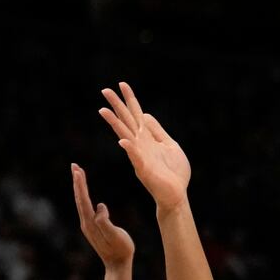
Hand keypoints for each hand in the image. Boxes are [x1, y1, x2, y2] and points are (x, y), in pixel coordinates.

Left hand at [71, 163, 133, 267]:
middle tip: (74, 166)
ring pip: (81, 203)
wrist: (118, 266)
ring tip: (79, 175)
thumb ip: (106, 222)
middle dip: (77, 181)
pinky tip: (86, 195)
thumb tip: (100, 206)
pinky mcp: (93, 228)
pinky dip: (84, 197)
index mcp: (91, 223)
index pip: (83, 199)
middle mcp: (86, 223)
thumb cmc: (121, 250)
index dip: (80, 184)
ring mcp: (88, 226)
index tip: (78, 170)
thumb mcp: (116, 236)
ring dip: (79, 188)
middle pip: (79, 198)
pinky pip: (86, 208)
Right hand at [98, 82, 190, 211]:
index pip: (136, 115)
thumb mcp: (169, 145)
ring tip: (103, 110)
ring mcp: (140, 156)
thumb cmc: (174, 172)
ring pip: (125, 136)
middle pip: (126, 121)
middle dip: (116, 106)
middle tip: (105, 90)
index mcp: (147, 138)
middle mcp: (140, 144)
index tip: (122, 84)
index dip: (130, 99)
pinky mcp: (145, 170)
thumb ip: (157, 131)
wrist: (176, 195)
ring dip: (115, 123)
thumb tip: (145, 114)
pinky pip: (136, 158)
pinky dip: (131, 150)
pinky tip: (124, 141)